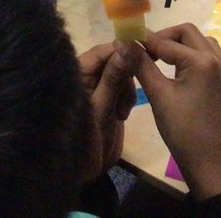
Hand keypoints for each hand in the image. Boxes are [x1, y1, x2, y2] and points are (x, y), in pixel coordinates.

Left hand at [77, 41, 139, 183]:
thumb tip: (127, 48)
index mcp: (77, 73)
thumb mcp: (101, 108)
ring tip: (123, 112)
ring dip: (127, 89)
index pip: (102, 51)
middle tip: (128, 97)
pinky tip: (123, 115)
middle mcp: (85, 76)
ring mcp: (96, 88)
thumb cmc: (84, 139)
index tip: (143, 54)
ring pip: (120, 74)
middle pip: (113, 60)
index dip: (122, 50)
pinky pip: (121, 88)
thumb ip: (113, 78)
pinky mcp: (105, 99)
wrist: (82, 172)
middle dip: (126, 75)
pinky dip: (126, 98)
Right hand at [134, 23, 220, 200]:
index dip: (143, 39)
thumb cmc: (182, 130)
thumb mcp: (158, 95)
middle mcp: (218, 60)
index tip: (125, 40)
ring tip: (161, 60)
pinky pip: (210, 58)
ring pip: (201, 43)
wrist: (209, 163)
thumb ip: (141, 64)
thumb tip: (123, 41)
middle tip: (145, 51)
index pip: (166, 41)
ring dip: (181, 45)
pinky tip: (178, 72)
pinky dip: (193, 57)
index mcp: (202, 62)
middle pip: (188, 33)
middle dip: (165, 37)